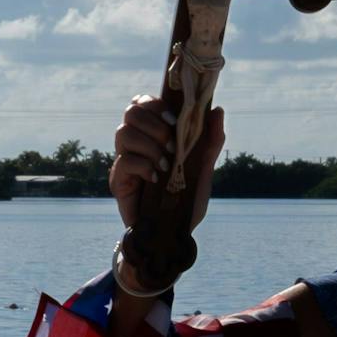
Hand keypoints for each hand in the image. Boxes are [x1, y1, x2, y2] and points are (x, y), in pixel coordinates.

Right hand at [108, 94, 224, 230]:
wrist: (173, 234)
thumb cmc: (186, 201)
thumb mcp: (203, 169)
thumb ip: (210, 141)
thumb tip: (218, 110)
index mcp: (152, 135)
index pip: (142, 102)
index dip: (156, 104)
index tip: (175, 120)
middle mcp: (135, 143)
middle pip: (131, 112)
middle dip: (155, 125)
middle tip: (173, 146)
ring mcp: (124, 160)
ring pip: (124, 133)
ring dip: (150, 146)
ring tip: (167, 165)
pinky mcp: (119, 180)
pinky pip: (124, 161)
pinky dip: (144, 166)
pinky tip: (156, 179)